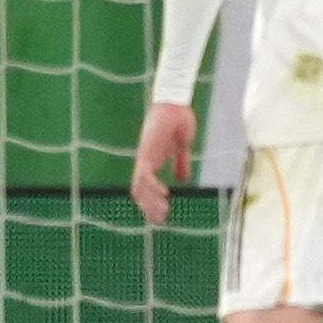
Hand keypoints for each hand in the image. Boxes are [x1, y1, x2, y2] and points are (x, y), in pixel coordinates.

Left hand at [131, 102, 193, 225]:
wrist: (176, 102)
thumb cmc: (178, 119)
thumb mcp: (182, 146)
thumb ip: (180, 162)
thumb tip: (182, 180)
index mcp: (152, 159)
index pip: (146, 187)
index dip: (151, 201)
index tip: (162, 215)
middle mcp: (145, 160)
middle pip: (140, 191)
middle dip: (149, 207)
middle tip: (161, 220)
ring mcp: (144, 156)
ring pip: (140, 186)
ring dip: (151, 202)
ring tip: (163, 213)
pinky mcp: (147, 151)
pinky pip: (145, 174)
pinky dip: (152, 186)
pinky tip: (164, 194)